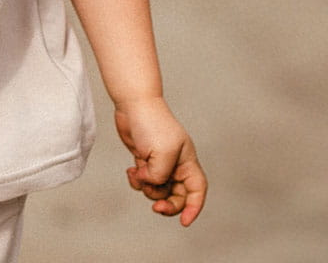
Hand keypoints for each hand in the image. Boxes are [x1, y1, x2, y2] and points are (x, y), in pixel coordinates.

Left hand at [114, 96, 206, 225]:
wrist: (132, 104)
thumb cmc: (151, 123)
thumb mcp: (162, 154)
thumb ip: (160, 176)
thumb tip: (150, 184)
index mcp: (187, 161)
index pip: (197, 190)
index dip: (194, 208)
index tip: (184, 223)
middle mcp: (176, 164)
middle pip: (178, 195)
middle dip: (167, 204)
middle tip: (155, 208)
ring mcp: (160, 162)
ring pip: (158, 190)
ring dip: (147, 189)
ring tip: (137, 175)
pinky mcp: (144, 159)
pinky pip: (144, 181)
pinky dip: (137, 181)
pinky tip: (131, 171)